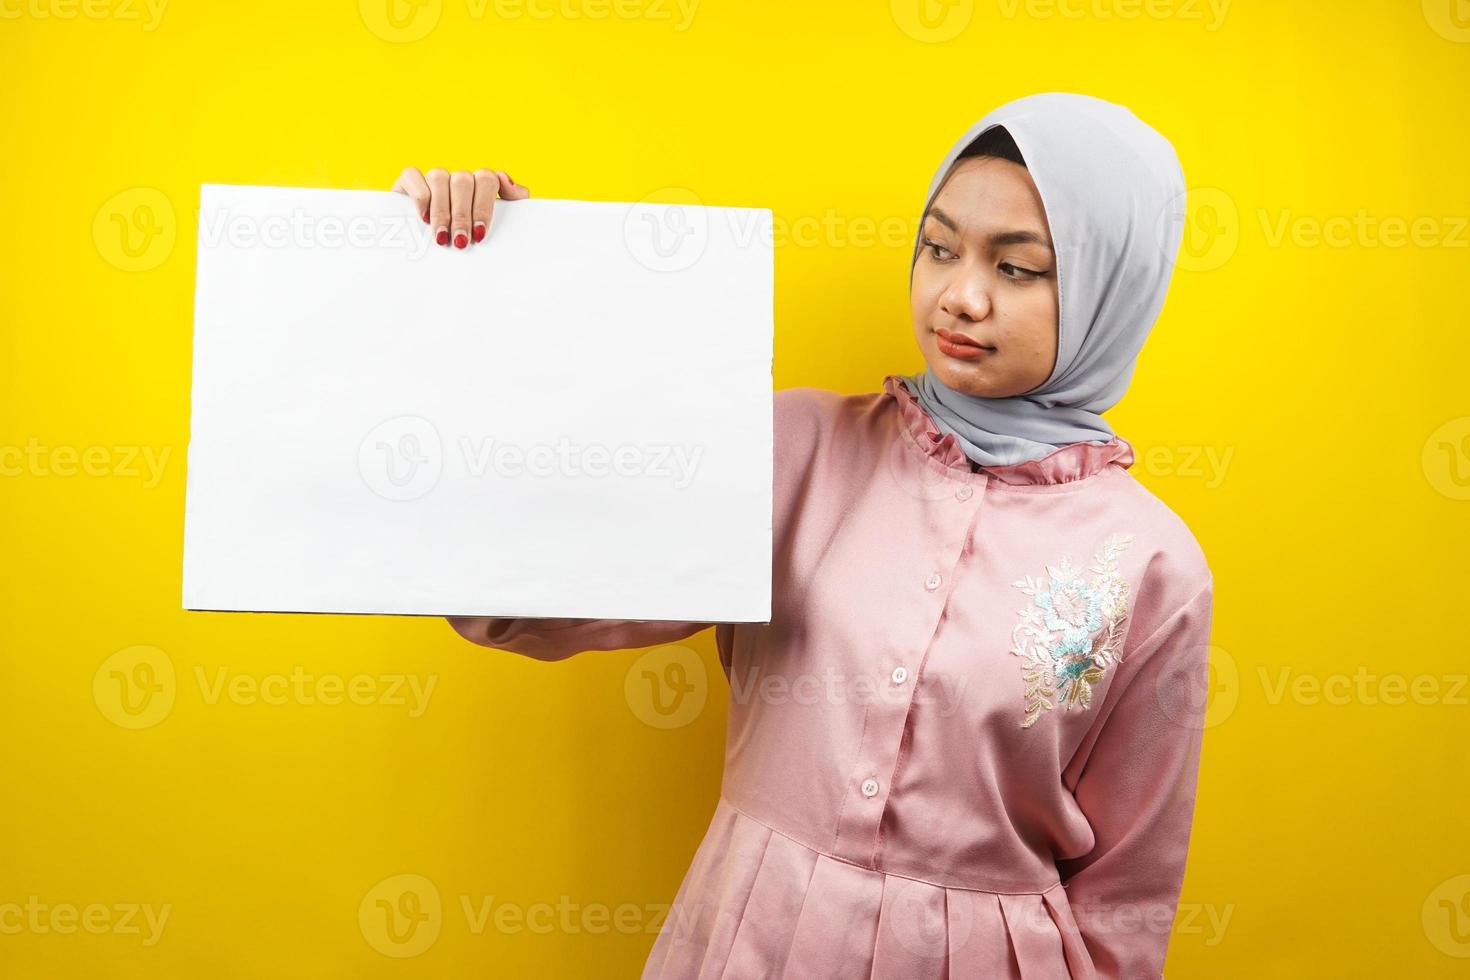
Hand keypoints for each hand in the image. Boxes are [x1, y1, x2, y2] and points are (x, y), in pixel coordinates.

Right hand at [390, 167, 530, 248]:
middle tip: (460, 242)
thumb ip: (512, 203)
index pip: (487, 179)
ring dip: (442, 210)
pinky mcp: (408, 181)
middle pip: (463, 181)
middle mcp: (457, 179)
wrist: (429, 258)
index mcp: (479, 185)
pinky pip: (413, 175)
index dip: (483, 206)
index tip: (480, 234)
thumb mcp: (494, 227)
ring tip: (441, 237)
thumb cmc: (468, 240)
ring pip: (440, 177)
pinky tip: (424, 218)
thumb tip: (506, 181)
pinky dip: (420, 197)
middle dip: (462, 215)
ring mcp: (433, 178)